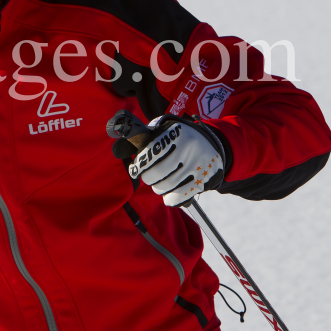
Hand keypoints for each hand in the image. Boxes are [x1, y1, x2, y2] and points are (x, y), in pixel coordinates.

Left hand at [108, 111, 226, 206]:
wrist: (212, 144)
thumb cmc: (178, 139)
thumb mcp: (162, 131)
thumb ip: (140, 139)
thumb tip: (117, 150)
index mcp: (175, 133)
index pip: (150, 154)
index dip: (139, 165)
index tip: (136, 169)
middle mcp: (189, 148)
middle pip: (158, 173)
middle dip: (149, 178)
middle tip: (149, 176)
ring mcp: (198, 165)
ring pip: (168, 186)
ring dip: (159, 188)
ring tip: (159, 183)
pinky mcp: (204, 179)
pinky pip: (181, 196)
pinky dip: (171, 198)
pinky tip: (168, 195)